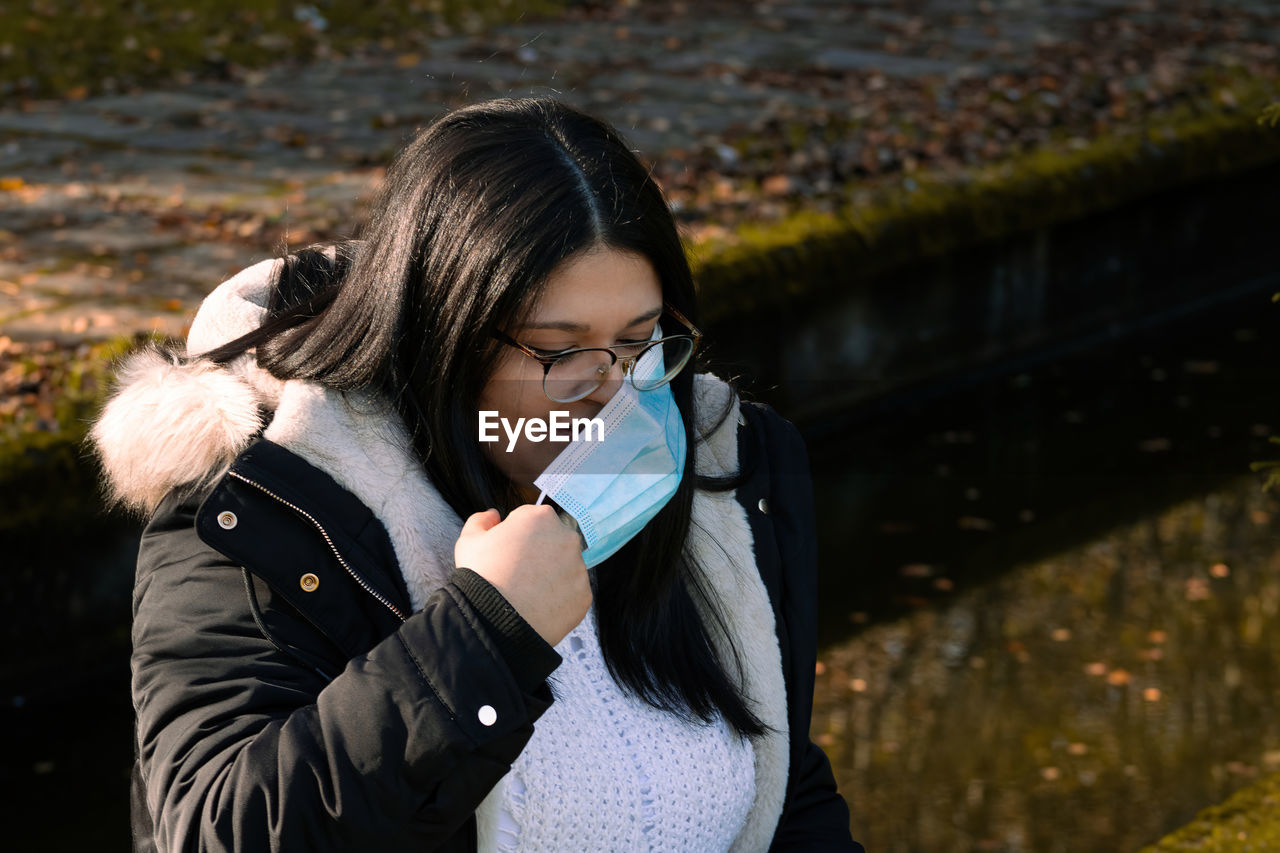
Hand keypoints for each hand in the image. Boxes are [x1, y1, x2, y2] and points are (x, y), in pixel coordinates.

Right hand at [454, 504, 591, 646]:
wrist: (494, 621)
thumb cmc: (481, 576)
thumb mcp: (469, 541)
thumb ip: (481, 520)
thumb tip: (494, 515)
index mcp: (540, 517)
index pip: (531, 520)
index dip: (516, 536)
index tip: (506, 553)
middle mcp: (567, 537)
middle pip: (553, 541)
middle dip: (539, 553)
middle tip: (517, 574)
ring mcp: (579, 567)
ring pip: (565, 567)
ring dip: (551, 575)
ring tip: (527, 593)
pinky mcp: (584, 594)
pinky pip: (572, 593)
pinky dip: (559, 598)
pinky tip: (539, 607)